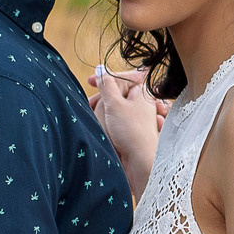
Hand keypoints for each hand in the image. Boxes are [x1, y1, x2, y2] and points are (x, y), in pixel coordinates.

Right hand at [90, 65, 168, 195]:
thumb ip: (107, 85)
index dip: (107, 78)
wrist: (140, 164)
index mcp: (143, 94)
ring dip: (103, 110)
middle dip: (103, 97)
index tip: (91, 81)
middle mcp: (143, 105)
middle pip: (120, 94)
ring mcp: (139, 120)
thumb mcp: (115, 104)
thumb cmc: (130, 133)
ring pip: (117, 108)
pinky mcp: (133, 133)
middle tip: (89, 103)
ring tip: (92, 115)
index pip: (125, 77)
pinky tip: (100, 126)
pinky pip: (118, 121)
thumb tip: (101, 69)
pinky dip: (108, 121)